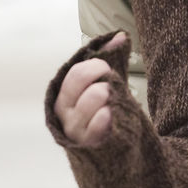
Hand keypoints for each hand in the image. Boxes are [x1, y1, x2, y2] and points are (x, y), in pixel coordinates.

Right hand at [54, 31, 128, 147]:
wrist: (121, 152)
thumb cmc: (109, 114)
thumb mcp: (110, 85)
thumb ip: (113, 61)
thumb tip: (121, 35)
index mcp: (67, 99)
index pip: (72, 77)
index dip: (90, 68)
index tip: (106, 67)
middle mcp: (67, 118)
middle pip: (73, 92)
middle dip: (92, 79)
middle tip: (109, 82)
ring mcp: (78, 135)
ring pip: (82, 111)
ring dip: (98, 98)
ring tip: (109, 95)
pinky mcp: (91, 150)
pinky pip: (92, 134)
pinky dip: (100, 122)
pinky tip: (109, 113)